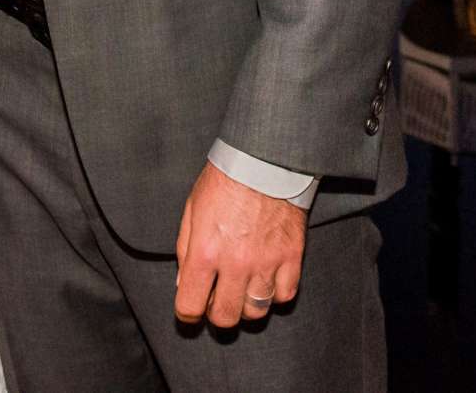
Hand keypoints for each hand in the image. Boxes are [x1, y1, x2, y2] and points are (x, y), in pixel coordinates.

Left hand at [173, 161, 303, 328]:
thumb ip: (185, 250)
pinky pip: (285, 295)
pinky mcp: (291, 256)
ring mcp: (266, 261)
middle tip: (218, 300)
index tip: (192, 307)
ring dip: (246, 305)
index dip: (188, 312)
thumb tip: (184, 283)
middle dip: (217, 314)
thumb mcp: (192, 210)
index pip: (190, 305)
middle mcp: (235, 263)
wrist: (263, 159)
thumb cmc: (224, 180)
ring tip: (243, 289)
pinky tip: (268, 280)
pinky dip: (276, 294)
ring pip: (256, 311)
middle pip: (225, 316)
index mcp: (205, 251)